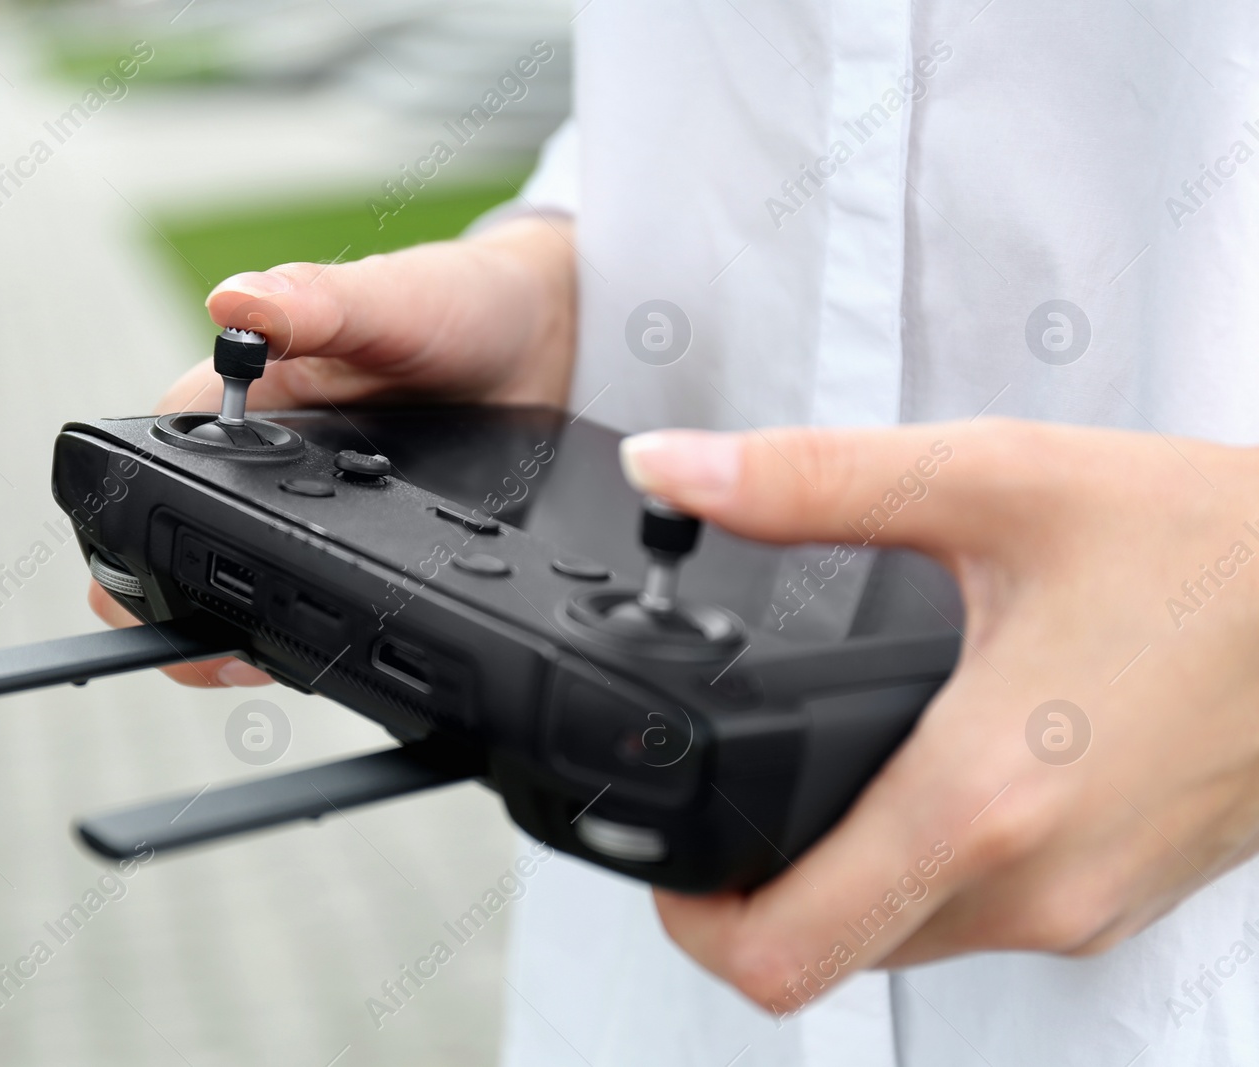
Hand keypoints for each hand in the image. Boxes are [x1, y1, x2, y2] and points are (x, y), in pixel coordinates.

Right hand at [89, 216, 577, 685]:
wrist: (541, 340)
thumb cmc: (454, 301)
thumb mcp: (388, 298)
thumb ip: (315, 302)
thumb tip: (234, 303)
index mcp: (239, 398)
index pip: (152, 468)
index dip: (140, 526)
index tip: (163, 572)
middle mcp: (261, 462)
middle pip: (180, 549)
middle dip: (183, 608)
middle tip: (224, 649)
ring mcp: (307, 512)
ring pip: (238, 590)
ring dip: (244, 630)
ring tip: (269, 662)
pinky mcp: (356, 545)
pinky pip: (314, 599)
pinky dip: (311, 631)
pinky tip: (328, 654)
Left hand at [619, 419, 1258, 1014]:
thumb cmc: (1213, 546)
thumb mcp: (989, 481)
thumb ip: (807, 482)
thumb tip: (674, 466)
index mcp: (982, 800)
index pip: (784, 956)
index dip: (693, 922)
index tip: (669, 852)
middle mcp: (1035, 886)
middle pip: (829, 956)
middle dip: (755, 893)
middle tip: (731, 795)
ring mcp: (1085, 908)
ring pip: (903, 942)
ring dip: (843, 876)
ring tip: (827, 768)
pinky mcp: (1118, 900)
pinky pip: (982, 917)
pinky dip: (926, 866)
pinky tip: (928, 772)